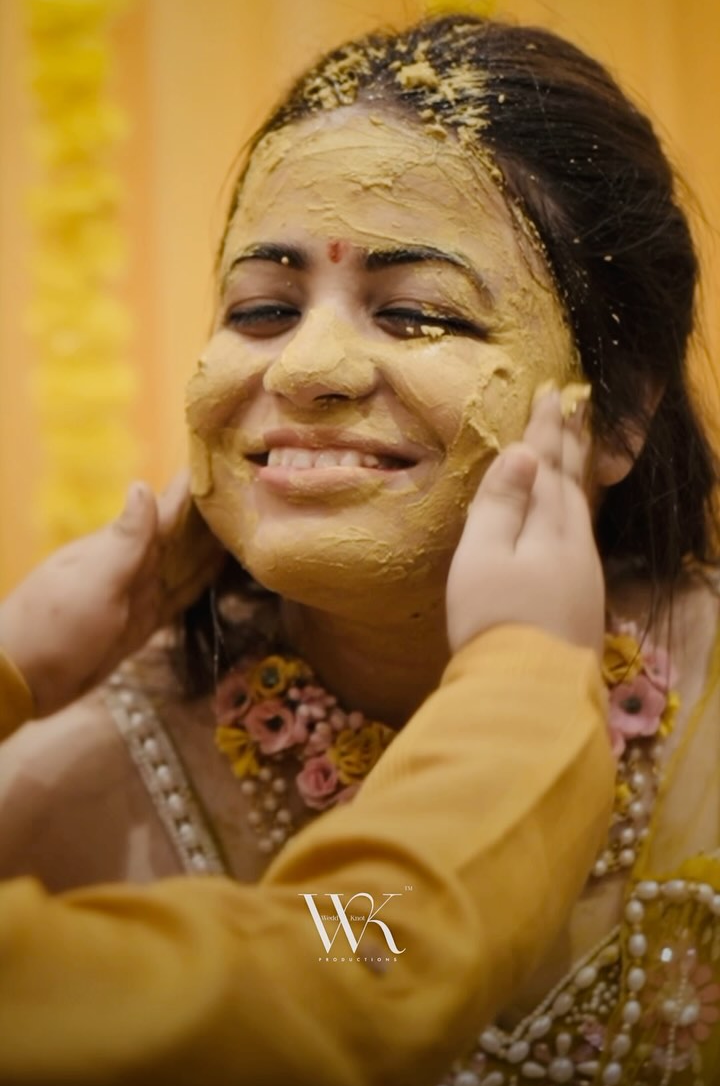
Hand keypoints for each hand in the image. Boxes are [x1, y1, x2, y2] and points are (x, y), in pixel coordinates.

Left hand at [0, 475, 224, 715]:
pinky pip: (180, 594)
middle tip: (254, 490)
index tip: (224, 460)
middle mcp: (134, 566)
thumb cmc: (55, 626)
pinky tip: (219, 568)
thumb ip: (126, 540)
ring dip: (213, 545)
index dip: (193, 488)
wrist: (24, 680)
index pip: (168, 510)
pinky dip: (202, 580)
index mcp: (121, 548)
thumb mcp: (94, 581)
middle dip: (214, 514)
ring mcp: (139, 594)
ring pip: (186, 563)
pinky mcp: (142, 624)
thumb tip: (144, 485)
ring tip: (248, 522)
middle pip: (184, 535)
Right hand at [446, 389, 603, 657]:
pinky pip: (579, 535)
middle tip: (575, 405)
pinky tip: (570, 517)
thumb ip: (502, 503)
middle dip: (569, 443)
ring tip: (573, 450)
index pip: (547, 466)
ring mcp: (583, 576)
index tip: (553, 391)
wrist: (529, 695)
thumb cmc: (495, 620)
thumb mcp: (484, 556)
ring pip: (580, 509)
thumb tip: (523, 453)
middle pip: (571, 483)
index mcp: (550, 528)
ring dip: (574, 474)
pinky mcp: (581, 602)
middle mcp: (575, 546)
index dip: (546, 429)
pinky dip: (574, 508)